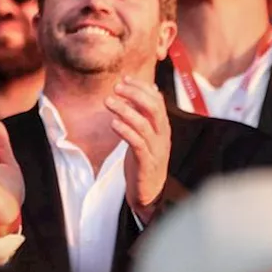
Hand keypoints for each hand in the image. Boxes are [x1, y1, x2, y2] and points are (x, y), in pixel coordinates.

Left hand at [105, 76, 171, 223]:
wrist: (149, 193)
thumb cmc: (145, 160)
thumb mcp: (147, 134)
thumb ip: (147, 114)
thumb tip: (150, 89)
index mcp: (163, 127)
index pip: (157, 100)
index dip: (141, 87)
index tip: (124, 78)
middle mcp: (162, 136)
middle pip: (153, 108)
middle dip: (134, 94)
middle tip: (116, 87)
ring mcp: (156, 150)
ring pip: (143, 124)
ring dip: (124, 110)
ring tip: (108, 101)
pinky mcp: (146, 164)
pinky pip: (137, 144)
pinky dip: (125, 131)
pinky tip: (113, 123)